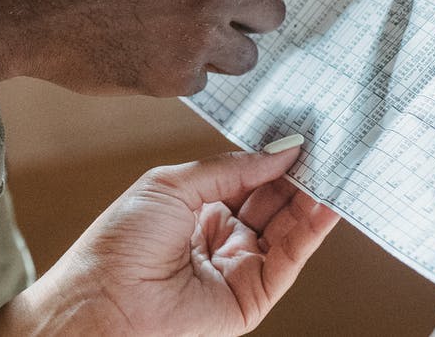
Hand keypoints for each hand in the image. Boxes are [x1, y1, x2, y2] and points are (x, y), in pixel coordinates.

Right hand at [0, 0, 403, 95]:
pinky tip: (142, 55)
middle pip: (274, 17)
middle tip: (205, 12)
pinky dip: (183, 73)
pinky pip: (206, 81)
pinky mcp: (177, 79)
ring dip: (220, 49)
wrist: (23, 7)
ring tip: (164, 34)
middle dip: (247, 18)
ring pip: (245, 56)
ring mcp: (200, 36)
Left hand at [0, 146, 338, 334]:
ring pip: (287, 228)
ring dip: (312, 196)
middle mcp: (220, 238)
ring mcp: (238, 267)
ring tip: (333, 164)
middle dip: (298, 172)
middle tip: (325, 143)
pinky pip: (290, 258)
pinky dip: (312, 229)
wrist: (102, 301)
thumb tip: (278, 152)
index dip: (272, 157)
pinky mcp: (253, 296)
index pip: (248, 179)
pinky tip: (327, 201)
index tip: (300, 132)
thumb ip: (229, 168)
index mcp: (196, 210)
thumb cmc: (117, 247)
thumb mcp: (172, 186)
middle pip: (272, 200)